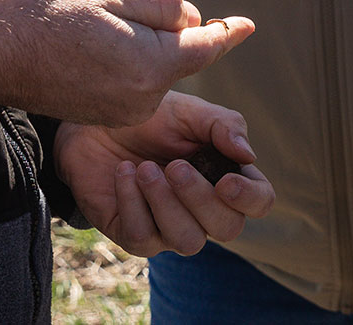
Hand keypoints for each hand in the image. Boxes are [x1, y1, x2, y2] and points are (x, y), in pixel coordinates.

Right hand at [0, 0, 253, 125]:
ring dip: (124, 19)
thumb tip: (187, 19)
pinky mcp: (93, 109)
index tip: (249, 23)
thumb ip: (160, 4)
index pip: (204, 47)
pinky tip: (79, 12)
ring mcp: (114, 108)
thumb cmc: (37, 12)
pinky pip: (120, 70)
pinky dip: (110, 40)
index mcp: (149, 67)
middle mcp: (138, 98)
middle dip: (149, 6)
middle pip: (168, 44)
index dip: (228, 31)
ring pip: (142, 54)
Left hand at [58, 91, 275, 256]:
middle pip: (227, 228)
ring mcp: (168, 227)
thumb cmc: (148, 118)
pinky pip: (142, 237)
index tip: (226, 181)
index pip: (259, 202)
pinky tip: (124, 173)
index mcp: (226, 177)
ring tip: (144, 168)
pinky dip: (132, 202)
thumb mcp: (189, 111)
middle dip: (201, 198)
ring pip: (187, 241)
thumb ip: (223, 126)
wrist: (93, 123)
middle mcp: (202, 210)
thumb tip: (248, 155)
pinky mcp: (134, 235)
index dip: (250, 198)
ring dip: (166, 204)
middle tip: (174, 165)